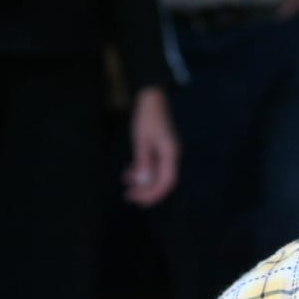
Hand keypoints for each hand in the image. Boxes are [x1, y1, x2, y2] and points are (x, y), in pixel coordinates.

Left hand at [123, 86, 179, 206]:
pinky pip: (153, 166)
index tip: (138, 200)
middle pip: (163, 181)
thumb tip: (143, 183)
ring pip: (157, 174)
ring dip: (143, 182)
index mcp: (171, 153)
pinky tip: (128, 173)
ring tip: (126, 184)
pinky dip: (142, 171)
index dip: (154, 194)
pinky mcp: (160, 149)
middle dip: (147, 191)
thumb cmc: (147, 117)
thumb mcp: (141, 140)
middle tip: (129, 197)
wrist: (151, 98)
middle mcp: (171, 155)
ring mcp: (166, 152)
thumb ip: (143, 161)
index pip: (167, 181)